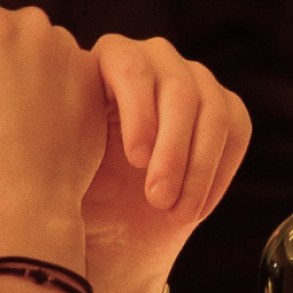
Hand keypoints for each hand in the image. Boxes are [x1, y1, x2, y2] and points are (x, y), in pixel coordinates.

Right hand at [0, 0, 105, 263]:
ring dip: (23, 66)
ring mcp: (67, 49)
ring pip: (35, 44)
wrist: (21, 205)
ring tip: (7, 112)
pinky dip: (53, 86)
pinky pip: (65, 68)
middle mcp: (29, 23)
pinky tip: (35, 118)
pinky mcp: (93, 76)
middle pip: (0, 21)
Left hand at [81, 35, 251, 292]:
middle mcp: (153, 61)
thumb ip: (62, 136)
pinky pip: (235, 130)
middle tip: (157, 200)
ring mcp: (193, 82)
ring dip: (197, 168)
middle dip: (172, 151)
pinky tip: (192, 210)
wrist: (110, 231)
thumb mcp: (58, 166)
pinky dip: (217, 174)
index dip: (138, 110)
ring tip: (174, 213)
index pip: (129, 65)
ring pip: (212, 110)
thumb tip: (57, 119)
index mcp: (106, 62)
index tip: (136, 160)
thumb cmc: (78, 196)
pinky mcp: (224, 110)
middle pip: (179, 89)